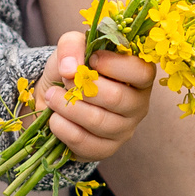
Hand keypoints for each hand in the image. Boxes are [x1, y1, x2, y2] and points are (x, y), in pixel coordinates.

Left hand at [31, 32, 152, 160]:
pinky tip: (54, 117)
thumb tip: (70, 68)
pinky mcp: (106, 149)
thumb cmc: (73, 67)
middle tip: (65, 79)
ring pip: (98, 121)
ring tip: (52, 96)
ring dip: (68, 106)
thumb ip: (72, 46)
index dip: (115, 65)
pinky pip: (84, 142)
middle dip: (83, 87)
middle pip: (117, 98)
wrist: (56, 96)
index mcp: (139, 76)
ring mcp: (124, 130)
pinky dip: (62, 127)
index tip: (91, 59)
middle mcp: (138, 104)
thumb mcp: (72, 47)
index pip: (142, 72)